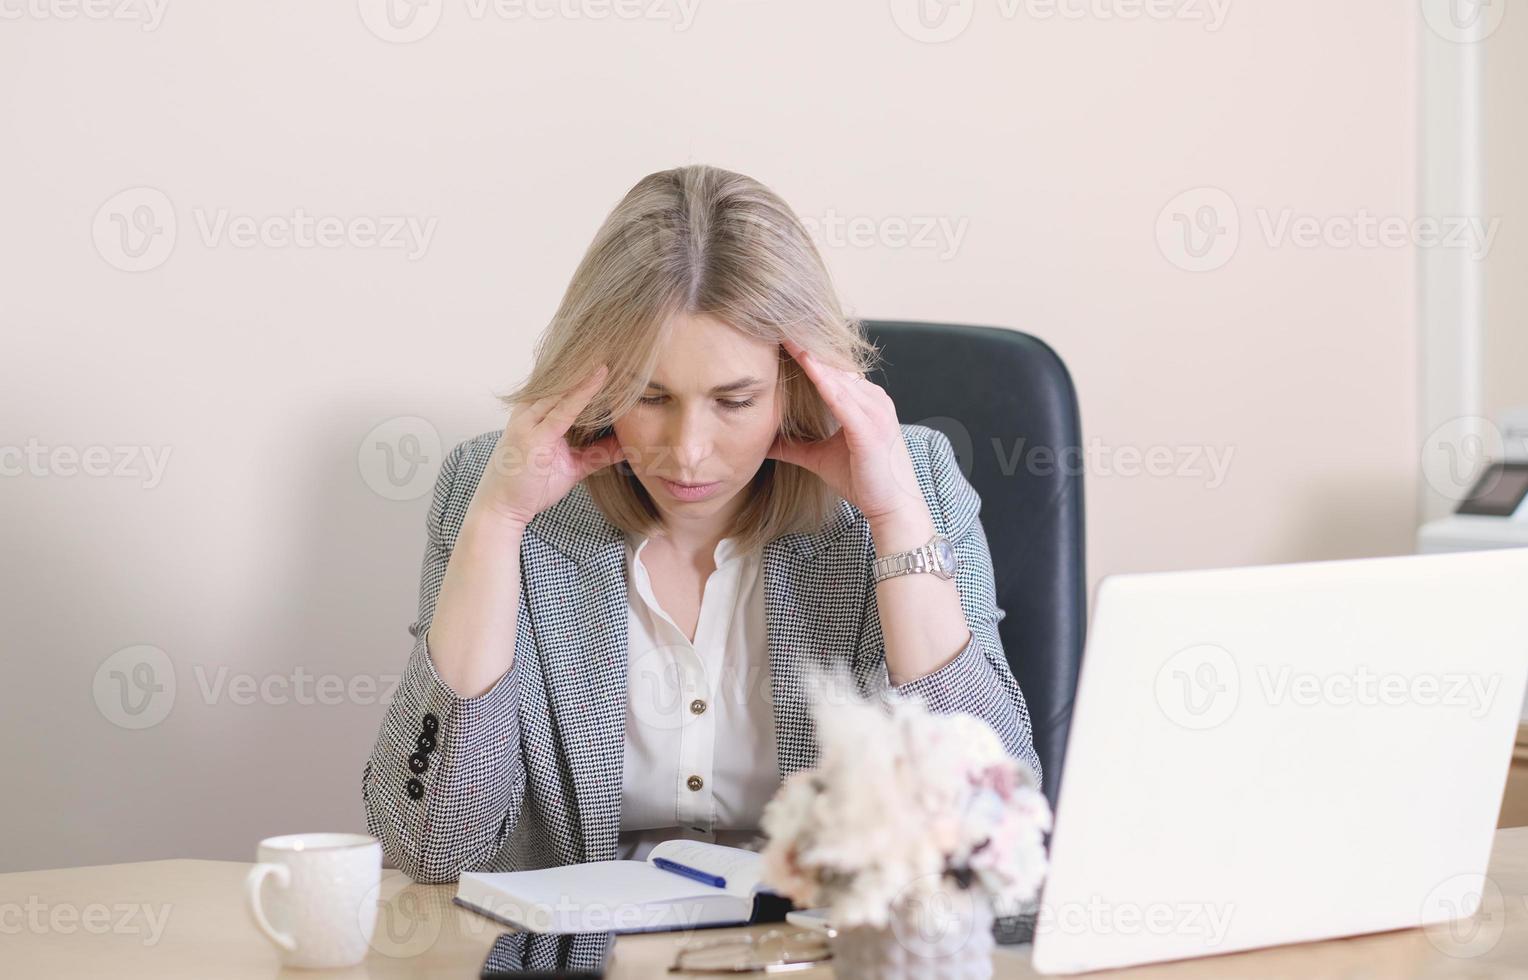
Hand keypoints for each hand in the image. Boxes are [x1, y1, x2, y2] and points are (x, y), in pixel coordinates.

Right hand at [469, 364, 624, 527]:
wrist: (501, 509)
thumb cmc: (530, 486)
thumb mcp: (572, 466)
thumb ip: (597, 453)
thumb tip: (625, 445)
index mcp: (535, 413)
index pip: (565, 385)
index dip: (588, 370)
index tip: (614, 353)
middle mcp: (530, 411)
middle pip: (565, 380)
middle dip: (591, 363)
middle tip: (619, 342)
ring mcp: (529, 422)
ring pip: (564, 389)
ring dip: (590, 372)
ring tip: (615, 351)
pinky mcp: (534, 437)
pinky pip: (563, 409)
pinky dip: (583, 393)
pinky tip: (600, 377)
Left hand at [766, 339, 925, 523]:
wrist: (892, 508)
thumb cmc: (863, 481)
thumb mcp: (819, 458)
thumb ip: (794, 447)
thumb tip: (764, 443)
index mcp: (864, 401)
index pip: (831, 369)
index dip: (806, 351)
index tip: (780, 333)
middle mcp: (872, 399)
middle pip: (834, 365)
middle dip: (806, 345)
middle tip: (777, 322)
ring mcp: (874, 412)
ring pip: (838, 376)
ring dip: (812, 356)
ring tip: (786, 335)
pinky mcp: (870, 430)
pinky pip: (843, 400)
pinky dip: (825, 381)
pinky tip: (807, 366)